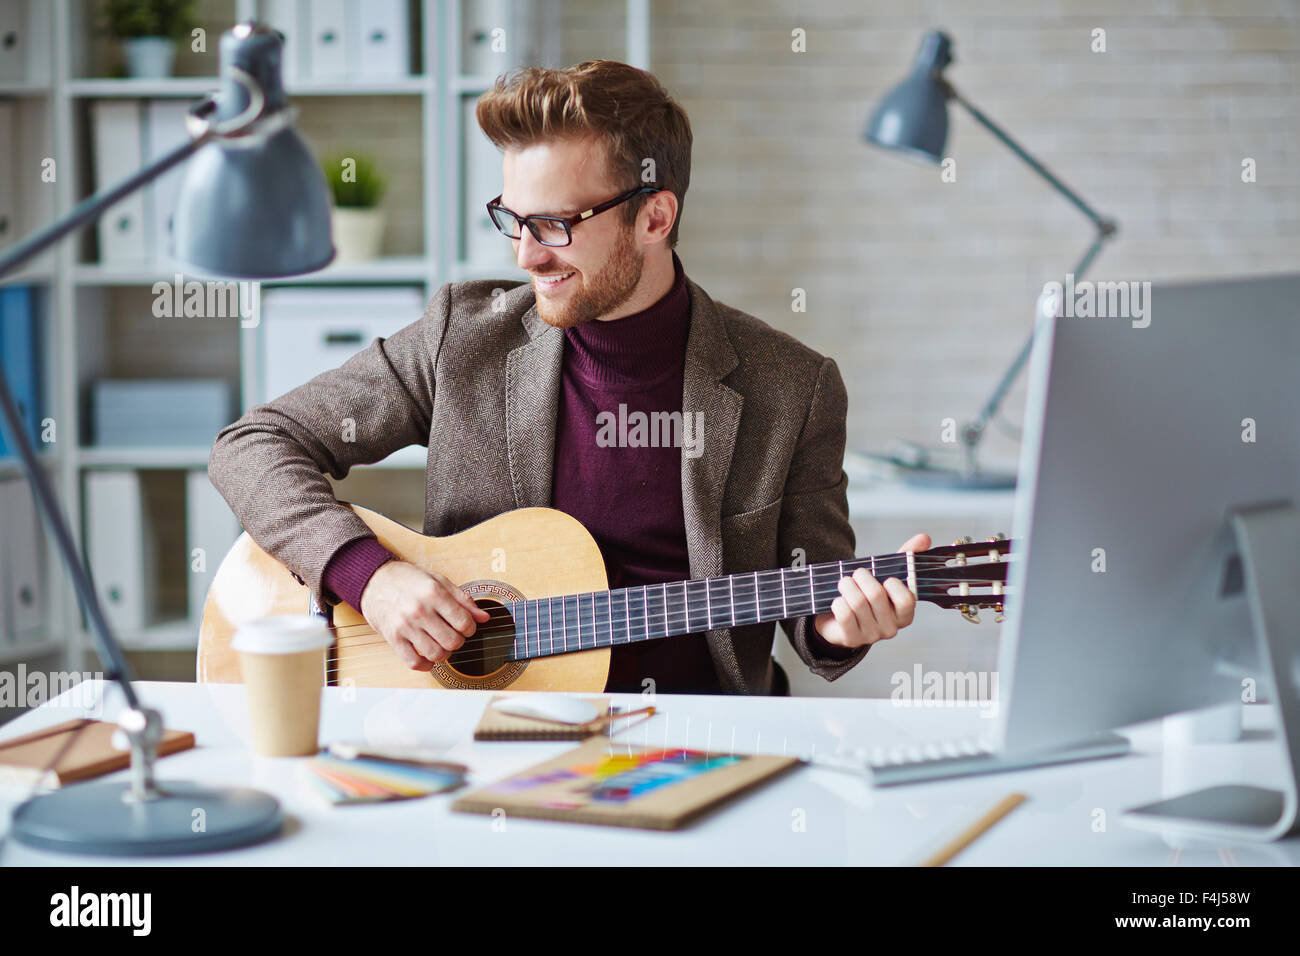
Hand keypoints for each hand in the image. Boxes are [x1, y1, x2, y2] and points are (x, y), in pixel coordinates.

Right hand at [360, 561, 490, 670]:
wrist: (375, 580)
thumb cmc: (408, 580)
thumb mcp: (438, 581)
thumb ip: (463, 599)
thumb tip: (484, 618)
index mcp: (433, 593)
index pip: (464, 622)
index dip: (470, 628)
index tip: (465, 626)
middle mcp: (419, 610)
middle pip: (452, 641)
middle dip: (459, 641)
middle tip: (454, 635)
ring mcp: (405, 625)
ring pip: (435, 654)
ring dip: (444, 654)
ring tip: (442, 645)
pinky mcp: (393, 638)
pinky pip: (413, 662)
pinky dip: (425, 665)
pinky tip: (428, 657)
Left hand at [813, 533, 930, 649]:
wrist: (839, 619)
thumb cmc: (867, 595)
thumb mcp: (886, 576)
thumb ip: (905, 558)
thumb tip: (924, 538)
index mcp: (904, 614)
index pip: (907, 600)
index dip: (894, 585)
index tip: (886, 578)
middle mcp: (890, 628)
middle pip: (876, 596)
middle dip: (862, 578)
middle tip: (857, 573)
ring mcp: (871, 636)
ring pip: (857, 603)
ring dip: (847, 586)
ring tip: (844, 583)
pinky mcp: (851, 639)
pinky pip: (844, 614)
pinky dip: (838, 602)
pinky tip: (838, 600)